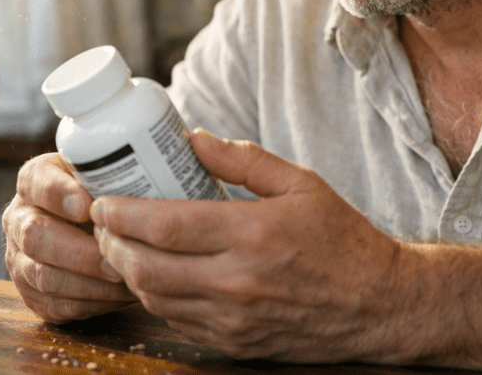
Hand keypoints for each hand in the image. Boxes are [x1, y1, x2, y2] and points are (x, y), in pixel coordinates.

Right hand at [2, 152, 136, 322]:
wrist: (91, 224)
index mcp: (33, 181)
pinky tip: (121, 294)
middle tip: (116, 255)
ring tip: (127, 279)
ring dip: (90, 283)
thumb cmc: (105, 194)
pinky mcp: (33, 295)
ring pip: (46, 277)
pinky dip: (93, 302)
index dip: (58, 194)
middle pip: (37, 237)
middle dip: (80, 251)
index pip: (36, 182)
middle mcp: (19, 220)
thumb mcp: (105, 174)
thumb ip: (113, 175)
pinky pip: (58, 305)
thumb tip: (144, 188)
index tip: (87, 206)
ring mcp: (20, 260)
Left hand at [90, 129, 405, 361]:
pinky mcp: (236, 343)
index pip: (164, 225)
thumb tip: (193, 139)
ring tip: (124, 247)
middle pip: (146, 268)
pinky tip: (160, 276)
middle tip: (104, 225)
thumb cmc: (342, 239)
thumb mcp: (301, 184)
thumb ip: (244, 160)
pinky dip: (157, 298)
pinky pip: (177, 322)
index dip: (120, 215)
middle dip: (112, 245)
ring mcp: (234, 319)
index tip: (102, 202)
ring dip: (128, 273)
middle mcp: (238, 282)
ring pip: (154, 299)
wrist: (379, 304)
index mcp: (252, 234)